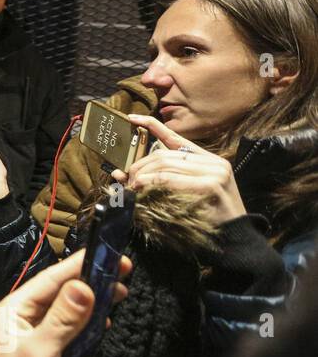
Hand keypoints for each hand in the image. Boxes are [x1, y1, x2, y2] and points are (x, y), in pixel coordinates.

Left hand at [0, 250, 131, 356]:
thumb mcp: (41, 350)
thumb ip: (63, 319)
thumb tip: (83, 287)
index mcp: (15, 310)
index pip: (50, 279)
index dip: (78, 265)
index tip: (106, 253)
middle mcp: (29, 317)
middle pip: (64, 289)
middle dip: (91, 278)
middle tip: (123, 269)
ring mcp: (46, 333)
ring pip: (74, 306)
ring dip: (96, 297)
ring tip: (121, 288)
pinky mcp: (61, 350)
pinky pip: (80, 326)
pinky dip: (95, 318)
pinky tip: (108, 313)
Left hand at [113, 114, 246, 224]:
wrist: (234, 239)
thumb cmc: (206, 218)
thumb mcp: (182, 194)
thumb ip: (159, 179)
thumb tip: (121, 173)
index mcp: (207, 160)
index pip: (175, 137)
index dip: (151, 125)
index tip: (131, 118)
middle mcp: (213, 162)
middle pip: (163, 156)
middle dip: (139, 167)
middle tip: (126, 180)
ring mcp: (214, 172)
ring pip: (165, 166)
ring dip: (142, 177)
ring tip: (131, 188)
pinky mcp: (211, 185)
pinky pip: (171, 179)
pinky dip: (151, 183)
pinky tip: (141, 188)